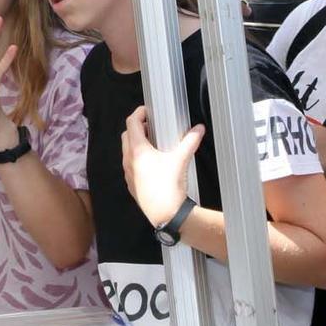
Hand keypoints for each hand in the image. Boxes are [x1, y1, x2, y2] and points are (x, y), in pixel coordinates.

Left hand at [120, 105, 203, 229]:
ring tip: (153, 143)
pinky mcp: (132, 184)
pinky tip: (152, 163)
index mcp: (137, 150)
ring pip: (127, 151)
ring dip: (136, 144)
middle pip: (126, 136)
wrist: (165, 214)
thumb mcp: (181, 159)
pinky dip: (137, 159)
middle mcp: (129, 160)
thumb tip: (199, 129)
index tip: (146, 111)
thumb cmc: (169, 186)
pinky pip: (130, 166)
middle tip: (152, 126)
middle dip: (137, 128)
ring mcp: (128, 173)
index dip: (138, 113)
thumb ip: (190, 141)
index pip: (131, 123)